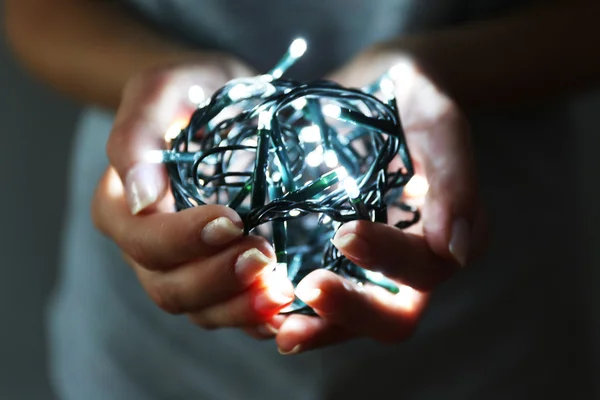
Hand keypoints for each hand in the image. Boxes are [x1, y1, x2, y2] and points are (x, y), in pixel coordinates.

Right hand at [92, 55, 294, 337]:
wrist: (228, 107)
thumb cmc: (192, 92)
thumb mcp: (162, 90)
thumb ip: (137, 135)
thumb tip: (137, 198)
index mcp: (121, 208)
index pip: (144, 240)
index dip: (184, 239)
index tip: (232, 220)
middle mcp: (147, 248)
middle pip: (170, 286)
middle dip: (218, 278)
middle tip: (265, 255)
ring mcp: (183, 268)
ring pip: (200, 310)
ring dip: (241, 307)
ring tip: (281, 290)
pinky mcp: (218, 277)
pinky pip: (230, 312)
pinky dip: (256, 318)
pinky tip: (285, 308)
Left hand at [272, 48, 487, 353]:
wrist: (373, 90)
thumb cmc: (409, 100)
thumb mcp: (436, 123)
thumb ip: (453, 179)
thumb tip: (452, 250)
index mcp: (445, 237)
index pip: (425, 268)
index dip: (389, 258)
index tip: (345, 232)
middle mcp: (411, 267)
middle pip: (394, 316)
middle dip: (353, 309)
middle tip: (309, 288)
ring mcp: (371, 271)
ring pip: (354, 323)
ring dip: (320, 328)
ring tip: (280, 328)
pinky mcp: (335, 263)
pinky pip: (321, 304)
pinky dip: (296, 312)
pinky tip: (262, 309)